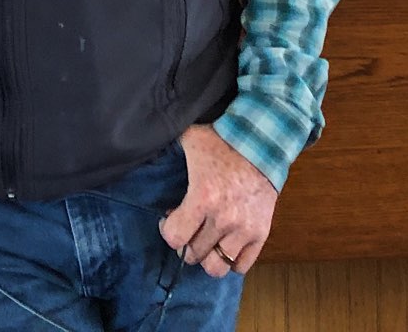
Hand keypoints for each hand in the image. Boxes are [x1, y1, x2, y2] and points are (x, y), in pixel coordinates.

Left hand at [158, 124, 277, 276]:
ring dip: (207, 256)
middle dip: (186, 243)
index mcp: (203, 198)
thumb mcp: (190, 139)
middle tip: (188, 228)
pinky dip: (231, 260)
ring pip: (216, 267)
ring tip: (206, 241)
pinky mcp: (261, 233)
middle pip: (193, 254)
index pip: (175, 238)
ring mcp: (243, 229)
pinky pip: (242, 266)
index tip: (169, 218)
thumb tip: (144, 145)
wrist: (263, 141)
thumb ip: (168, 149)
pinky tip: (225, 245)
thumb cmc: (223, 140)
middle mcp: (223, 219)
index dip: (167, 230)